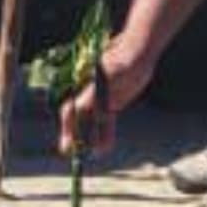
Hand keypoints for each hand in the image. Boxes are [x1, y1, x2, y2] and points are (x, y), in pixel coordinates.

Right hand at [59, 41, 153, 158]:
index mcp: (82, 88)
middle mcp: (89, 95)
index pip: (71, 111)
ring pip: (93, 124)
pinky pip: (107, 123)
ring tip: (94, 154)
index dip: (68, 127)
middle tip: (75, 154)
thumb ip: (92, 94)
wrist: (139, 53)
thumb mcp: (107, 76)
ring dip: (92, 139)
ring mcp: (100, 100)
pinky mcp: (112, 104)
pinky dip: (106, 135)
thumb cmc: (121, 60)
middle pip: (79, 120)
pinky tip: (106, 147)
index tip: (68, 142)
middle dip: (76, 137)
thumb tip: (78, 110)